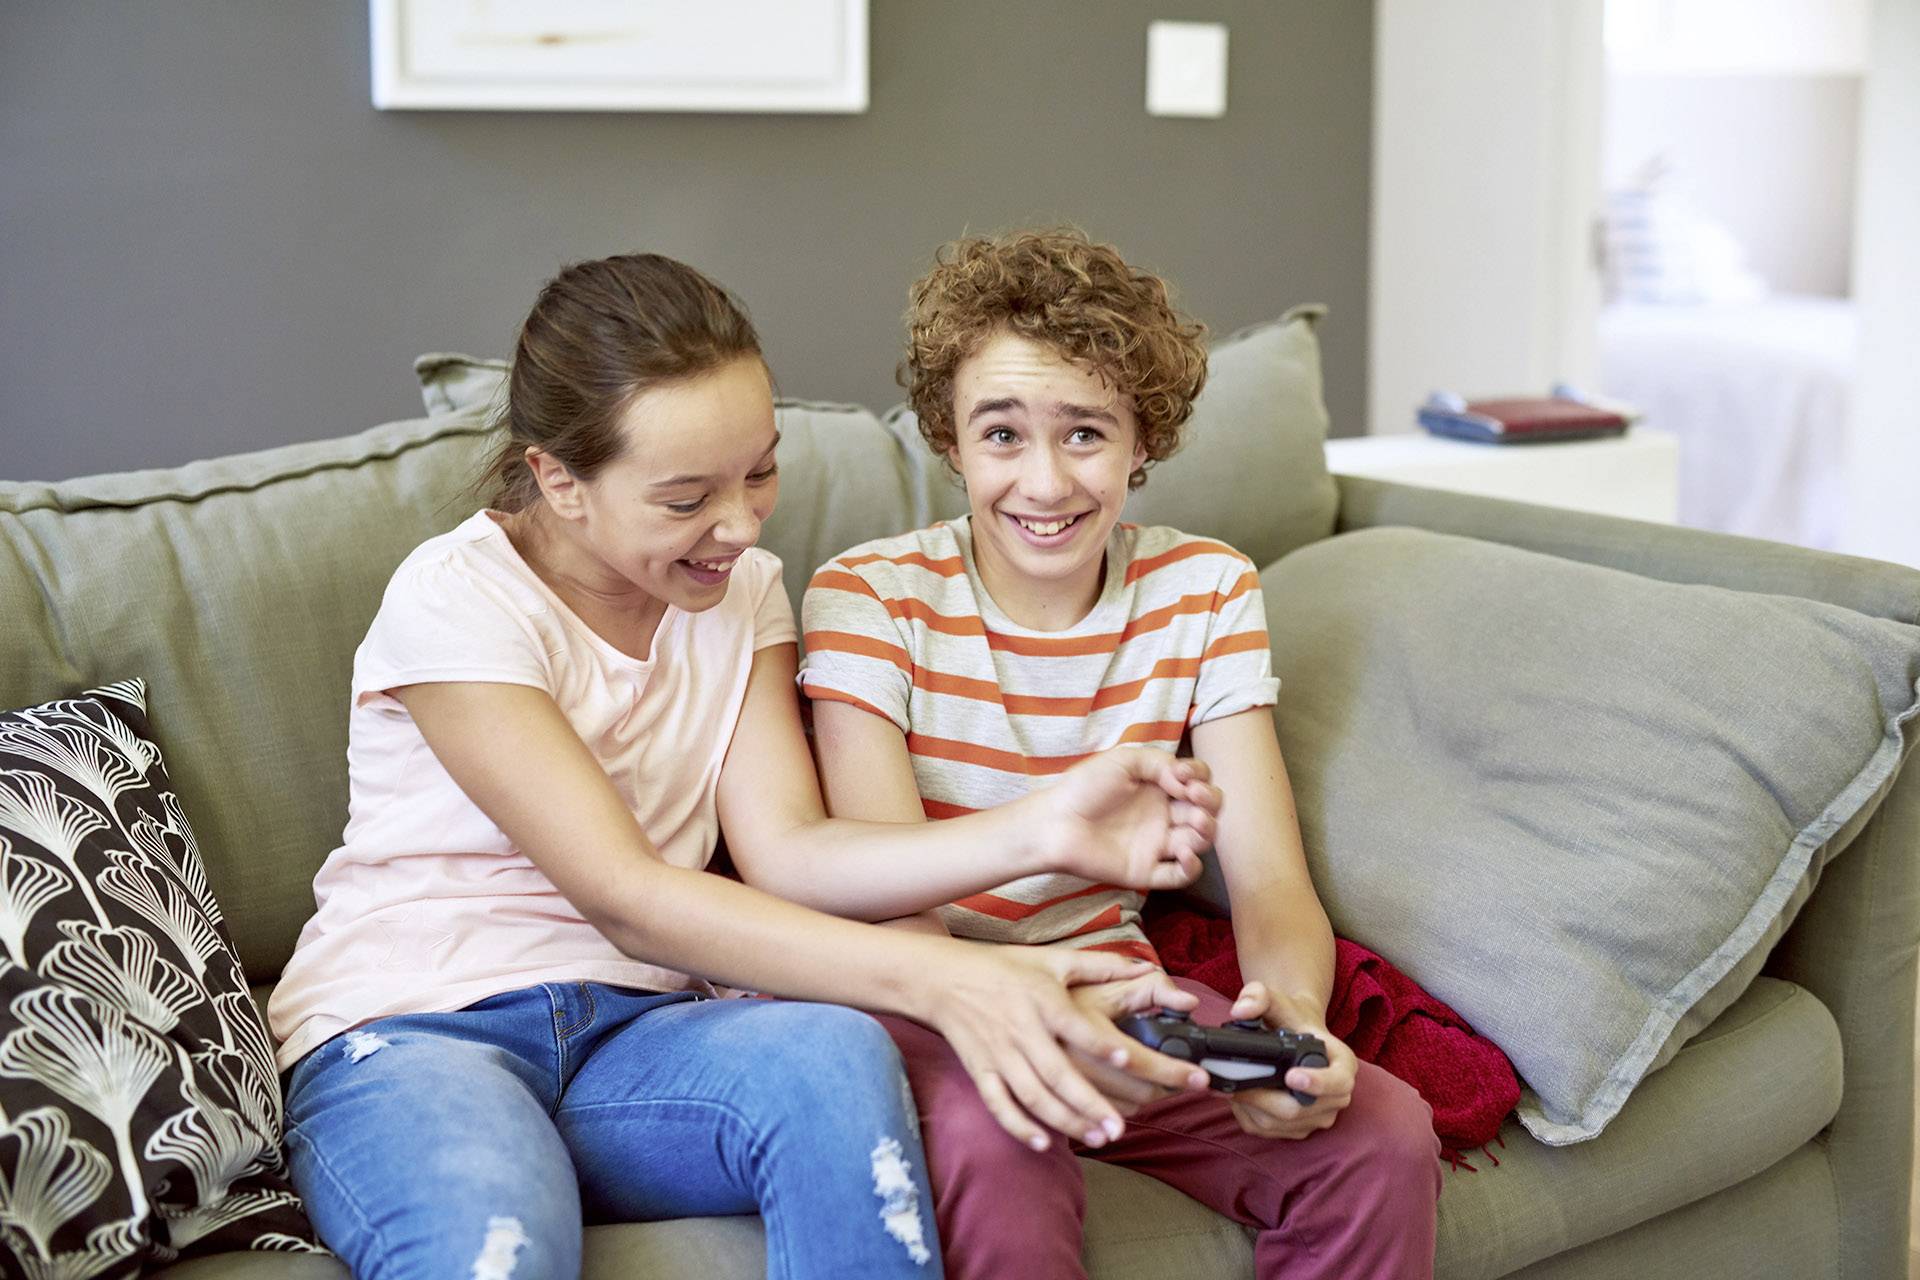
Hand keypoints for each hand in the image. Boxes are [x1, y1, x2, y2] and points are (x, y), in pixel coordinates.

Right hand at [921, 945, 1208, 1151]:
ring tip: (1097, 1138)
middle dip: (1089, 1103)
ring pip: (1033, 1095)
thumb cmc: (1005, 968)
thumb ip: (1101, 965)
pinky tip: (1043, 1143)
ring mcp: (999, 1054)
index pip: (1075, 1026)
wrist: (943, 978)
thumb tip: (1147, 967)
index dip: (1100, 1044)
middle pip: (1057, 1073)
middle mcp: (1021, 1030)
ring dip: (1065, 1121)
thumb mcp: (1053, 960)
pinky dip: (1018, 1126)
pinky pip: (999, 1104)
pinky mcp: (980, 1071)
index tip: (1128, 1060)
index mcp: (1041, 1001)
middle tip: (1119, 1128)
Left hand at [1033, 748, 1220, 890]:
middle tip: (1194, 797)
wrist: (1055, 822)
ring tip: (1195, 823)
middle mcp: (1162, 816)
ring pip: (1198, 843)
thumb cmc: (1084, 787)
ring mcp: (1156, 845)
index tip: (1184, 776)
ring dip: (1206, 832)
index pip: (1198, 782)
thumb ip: (1159, 762)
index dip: (1201, 777)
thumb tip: (1185, 780)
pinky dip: (1191, 867)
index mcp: (1158, 789)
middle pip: (1206, 811)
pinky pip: (1179, 876)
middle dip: (1210, 803)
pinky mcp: (1146, 871)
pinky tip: (1183, 853)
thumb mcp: (1123, 760)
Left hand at [1222, 981, 1356, 1139]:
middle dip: (1264, 1098)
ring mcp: (1320, 1115)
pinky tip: (1240, 1097)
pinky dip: (1248, 1116)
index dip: (1317, 1083)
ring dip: (1252, 1108)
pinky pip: (1269, 1131)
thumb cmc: (1289, 1018)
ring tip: (1234, 1086)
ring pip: (1280, 1124)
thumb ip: (1258, 996)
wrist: (1292, 1034)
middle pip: (1301, 1110)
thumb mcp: (1277, 1000)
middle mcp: (1337, 1095)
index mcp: (1343, 1063)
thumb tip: (1241, 1011)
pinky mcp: (1299, 1128)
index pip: (1338, 1081)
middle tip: (1236, 1084)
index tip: (1291, 1076)